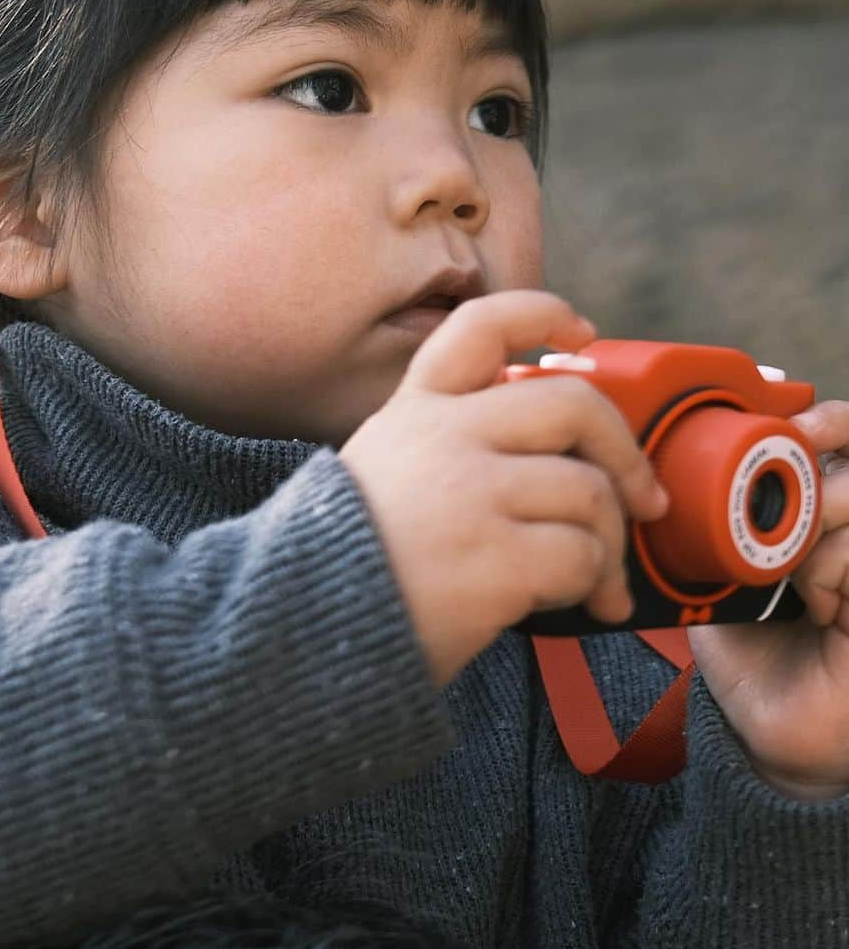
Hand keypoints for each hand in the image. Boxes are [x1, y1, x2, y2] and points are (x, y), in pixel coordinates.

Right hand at [338, 290, 668, 687]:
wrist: (304, 634)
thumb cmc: (354, 564)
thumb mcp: (384, 471)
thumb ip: (451, 443)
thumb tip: (560, 455)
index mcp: (415, 411)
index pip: (481, 326)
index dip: (541, 314)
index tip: (580, 333)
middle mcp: (443, 437)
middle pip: (574, 405)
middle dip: (627, 453)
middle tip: (643, 499)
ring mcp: (469, 494)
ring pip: (589, 491)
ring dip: (612, 542)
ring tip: (600, 581)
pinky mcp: (492, 558)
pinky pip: (581, 555)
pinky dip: (593, 584)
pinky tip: (578, 606)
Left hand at [687, 400, 848, 801]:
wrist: (769, 735)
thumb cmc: (749, 655)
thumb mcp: (716, 577)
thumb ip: (704, 527)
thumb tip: (661, 473)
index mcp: (824, 514)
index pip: (842, 439)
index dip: (827, 418)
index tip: (792, 420)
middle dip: (829, 440)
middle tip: (798, 451)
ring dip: (825, 512)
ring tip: (791, 560)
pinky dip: (836, 567)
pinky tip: (816, 602)